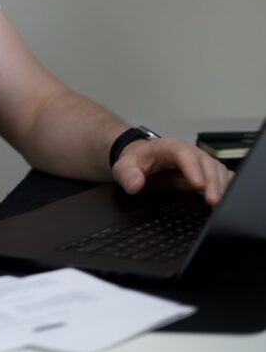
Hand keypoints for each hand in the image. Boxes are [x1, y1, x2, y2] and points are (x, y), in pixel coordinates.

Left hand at [112, 136, 233, 206]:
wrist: (141, 158)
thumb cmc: (136, 161)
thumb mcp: (124, 167)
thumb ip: (127, 175)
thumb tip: (135, 185)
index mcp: (168, 147)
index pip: (183, 153)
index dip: (192, 168)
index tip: (198, 185)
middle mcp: (187, 152)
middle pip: (205, 161)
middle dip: (212, 181)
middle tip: (213, 201)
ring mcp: (198, 161)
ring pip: (217, 168)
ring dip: (221, 186)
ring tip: (219, 204)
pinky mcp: (205, 171)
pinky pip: (221, 175)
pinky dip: (226, 186)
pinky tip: (227, 199)